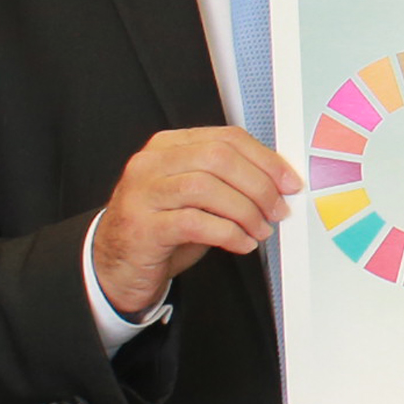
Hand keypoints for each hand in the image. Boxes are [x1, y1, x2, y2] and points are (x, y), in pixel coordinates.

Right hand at [92, 126, 298, 317]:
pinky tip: (241, 243)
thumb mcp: (194, 197)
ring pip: (206, 187)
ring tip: (260, 230)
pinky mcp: (142, 227)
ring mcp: (143, 194)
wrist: (115, 265)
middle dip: (258, 184)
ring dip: (245, 211)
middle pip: (218, 158)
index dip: (264, 159)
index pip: (226, 138)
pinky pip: (194, 223)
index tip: (288, 181)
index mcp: (168, 146)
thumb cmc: (161, 229)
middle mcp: (152, 164)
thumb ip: (226, 182)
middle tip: (278, 209)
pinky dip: (227, 233)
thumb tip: (276, 183)